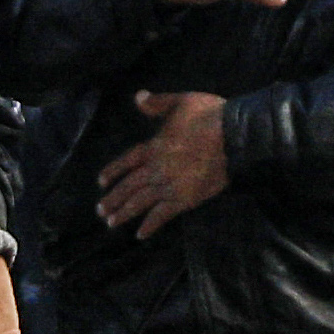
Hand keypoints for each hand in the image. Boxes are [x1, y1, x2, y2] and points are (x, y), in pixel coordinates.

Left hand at [94, 89, 235, 238]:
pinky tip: (140, 235)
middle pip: (129, 186)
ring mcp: (169, 186)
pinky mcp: (184, 199)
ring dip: (124, 213)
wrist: (233, 136)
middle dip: (113, 199)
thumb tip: (138, 97)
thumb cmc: (209, 115)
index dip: (113, 171)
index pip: (127, 161)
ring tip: (111, 223)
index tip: (101, 182)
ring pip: (140, 202)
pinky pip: (162, 216)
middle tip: (101, 211)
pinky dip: (150, 226)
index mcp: (154, 147)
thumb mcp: (181, 100)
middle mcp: (156, 169)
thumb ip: (158, 103)